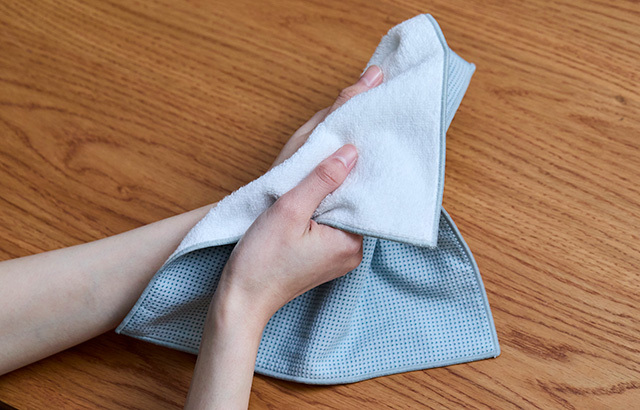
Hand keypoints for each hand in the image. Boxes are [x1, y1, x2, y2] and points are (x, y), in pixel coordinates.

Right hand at [185, 67, 383, 409]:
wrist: (240, 301)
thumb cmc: (261, 261)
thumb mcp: (290, 211)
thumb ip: (322, 179)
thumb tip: (351, 151)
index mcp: (352, 242)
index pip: (369, 195)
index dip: (364, 166)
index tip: (363, 138)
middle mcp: (353, 250)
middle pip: (357, 201)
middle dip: (350, 172)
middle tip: (346, 138)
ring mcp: (339, 254)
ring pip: (343, 209)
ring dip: (336, 186)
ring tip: (332, 154)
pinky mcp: (324, 255)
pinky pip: (332, 221)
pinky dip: (325, 201)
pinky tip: (316, 182)